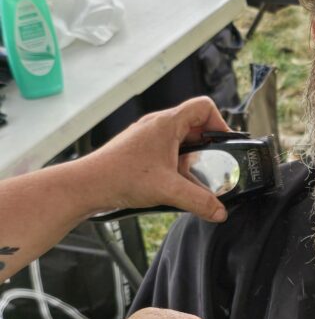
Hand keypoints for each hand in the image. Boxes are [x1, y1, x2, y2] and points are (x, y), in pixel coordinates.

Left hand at [84, 97, 230, 222]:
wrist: (87, 185)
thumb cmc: (119, 176)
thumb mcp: (168, 190)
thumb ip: (199, 201)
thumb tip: (219, 211)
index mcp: (167, 123)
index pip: (204, 107)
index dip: (219, 123)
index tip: (224, 145)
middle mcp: (157, 125)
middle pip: (195, 124)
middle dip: (208, 145)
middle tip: (213, 164)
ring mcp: (147, 137)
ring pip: (180, 139)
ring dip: (192, 156)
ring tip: (193, 177)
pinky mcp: (140, 150)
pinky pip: (167, 150)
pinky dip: (176, 163)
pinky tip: (174, 184)